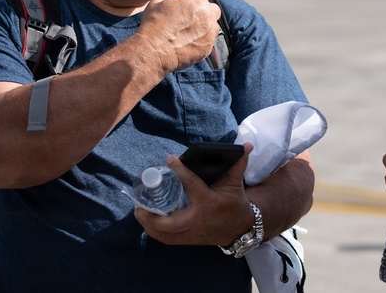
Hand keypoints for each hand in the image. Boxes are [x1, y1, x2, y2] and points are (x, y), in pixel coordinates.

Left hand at [135, 142, 254, 245]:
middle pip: (170, 223)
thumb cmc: (235, 203)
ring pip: (166, 235)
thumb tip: (246, 145)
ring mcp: (193, 233)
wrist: (240, 228)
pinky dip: (155, 232)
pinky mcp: (189, 240)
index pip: (192, 185)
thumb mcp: (235, 183)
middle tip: (139, 203)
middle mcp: (198, 220)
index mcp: (209, 202)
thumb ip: (238, 164)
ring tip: (139, 212)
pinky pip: (168, 240)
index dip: (180, 171)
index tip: (169, 159)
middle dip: (152, 216)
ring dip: (149, 226)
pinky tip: (147, 223)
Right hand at [137, 0, 236, 71]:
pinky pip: (208, 42)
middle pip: (214, 10)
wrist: (154, 51)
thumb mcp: (155, 4)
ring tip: (184, 35)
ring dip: (204, 28)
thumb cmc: (153, 25)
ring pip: (212, 27)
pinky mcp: (208, 47)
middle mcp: (206, 14)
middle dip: (206, 13)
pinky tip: (184, 46)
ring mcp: (209, 32)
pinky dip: (200, 43)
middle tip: (190, 20)